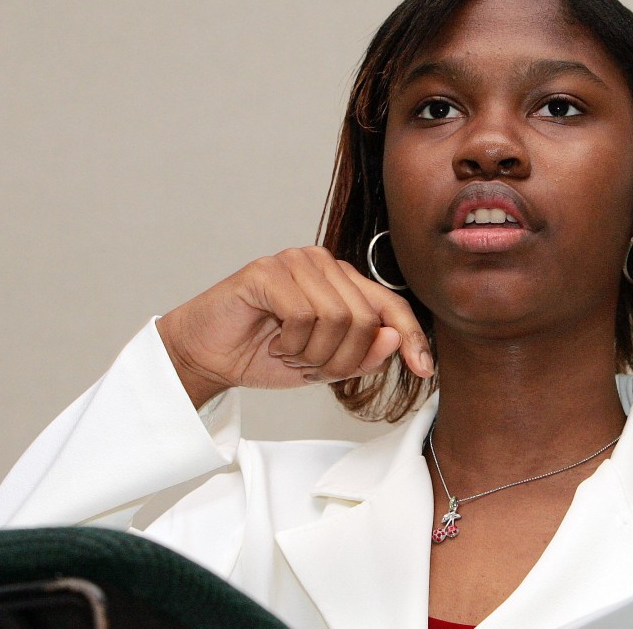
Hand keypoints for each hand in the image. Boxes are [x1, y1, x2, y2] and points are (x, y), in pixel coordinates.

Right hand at [156, 247, 432, 407]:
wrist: (208, 356)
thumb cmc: (265, 355)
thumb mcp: (326, 365)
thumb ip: (363, 355)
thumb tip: (395, 339)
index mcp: (344, 282)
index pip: (391, 305)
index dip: (411, 338)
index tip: (425, 370)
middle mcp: (324, 264)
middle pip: (366, 319)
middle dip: (342, 360)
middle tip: (309, 367)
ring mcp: (295, 262)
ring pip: (338, 318)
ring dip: (314, 354)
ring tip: (290, 354)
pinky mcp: (267, 271)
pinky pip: (303, 315)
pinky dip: (292, 343)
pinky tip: (274, 343)